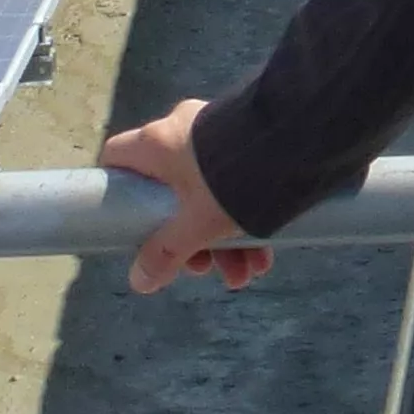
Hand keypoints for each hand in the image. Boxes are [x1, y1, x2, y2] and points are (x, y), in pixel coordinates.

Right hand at [98, 101, 270, 293]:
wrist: (297, 140)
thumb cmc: (231, 181)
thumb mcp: (196, 225)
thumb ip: (166, 253)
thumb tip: (139, 282)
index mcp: (156, 144)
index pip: (117, 159)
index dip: (118, 194)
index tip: (133, 230)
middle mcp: (182, 131)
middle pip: (169, 193)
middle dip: (191, 239)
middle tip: (206, 268)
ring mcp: (216, 134)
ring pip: (207, 194)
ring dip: (224, 240)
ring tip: (246, 274)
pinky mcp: (248, 140)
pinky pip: (236, 184)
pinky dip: (246, 219)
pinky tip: (264, 256)